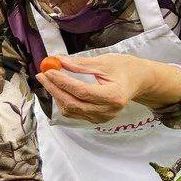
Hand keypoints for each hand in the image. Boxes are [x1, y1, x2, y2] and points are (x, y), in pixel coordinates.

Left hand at [36, 54, 180, 122]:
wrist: (138, 81)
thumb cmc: (124, 68)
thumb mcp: (103, 62)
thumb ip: (79, 64)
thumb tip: (57, 60)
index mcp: (113, 96)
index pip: (81, 91)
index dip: (62, 82)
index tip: (48, 70)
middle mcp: (108, 111)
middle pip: (72, 103)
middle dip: (54, 88)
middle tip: (42, 74)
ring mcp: (102, 118)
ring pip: (70, 110)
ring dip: (57, 95)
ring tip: (50, 80)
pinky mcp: (96, 120)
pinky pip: (74, 113)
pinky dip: (64, 101)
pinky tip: (59, 89)